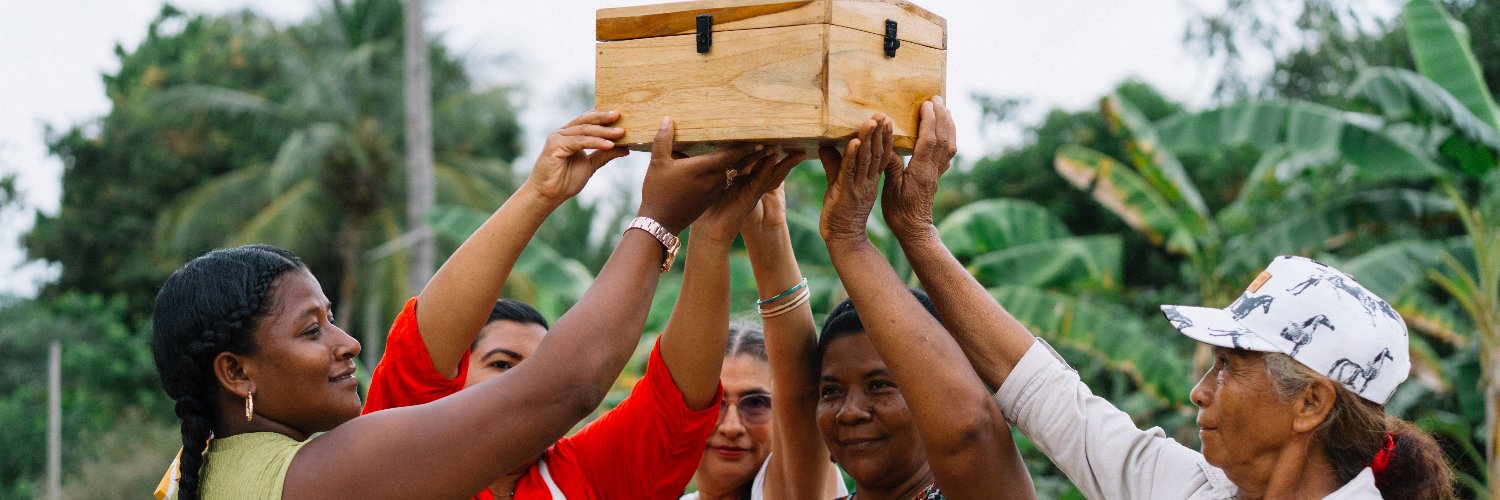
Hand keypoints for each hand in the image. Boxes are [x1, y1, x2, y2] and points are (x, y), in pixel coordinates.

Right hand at [524, 110, 629, 203]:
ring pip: (584, 130)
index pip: (587, 121)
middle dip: (604, 118)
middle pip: (586, 121)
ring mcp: (557, 138)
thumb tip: (625, 148)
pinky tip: (609, 145)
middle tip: (620, 116)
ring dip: (604, 131)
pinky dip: (595, 142)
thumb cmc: (565, 181)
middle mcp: (562, 133)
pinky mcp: (554, 146)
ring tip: (620, 133)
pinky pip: (579, 141)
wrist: (548, 195)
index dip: (603, 117)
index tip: (621, 115)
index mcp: (569, 135)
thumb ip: (604, 154)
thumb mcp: (590, 165)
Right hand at [638, 117, 758, 233]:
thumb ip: (663, 140)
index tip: (760, 139)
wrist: (659, 224)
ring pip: (733, 175)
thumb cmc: (657, 193)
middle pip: (738, 165)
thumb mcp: (657, 164)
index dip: (746, 147)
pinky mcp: (709, 199)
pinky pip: (725, 183)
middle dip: (754, 155)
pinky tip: (733, 169)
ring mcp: (713, 192)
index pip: (730, 156)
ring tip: (758, 155)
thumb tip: (667, 119)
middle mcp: (712, 181)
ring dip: (747, 165)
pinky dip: (734, 175)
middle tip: (769, 145)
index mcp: (702, 170)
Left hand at [693, 147, 805, 244]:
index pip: (758, 161)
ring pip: (772, 173)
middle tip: (794, 141)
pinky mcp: (750, 198)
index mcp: (743, 179)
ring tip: (798, 151)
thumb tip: (707, 147)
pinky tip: (773, 158)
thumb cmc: (708, 209)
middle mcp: (751, 184)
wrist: (710, 233)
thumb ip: (717, 167)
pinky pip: (761, 181)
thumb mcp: (712, 182)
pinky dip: (767, 169)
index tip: (773, 134)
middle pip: (771, 166)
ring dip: (783, 162)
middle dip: (783, 155)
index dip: (765, 148)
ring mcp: (753, 191)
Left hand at [818, 114, 893, 244]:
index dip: (885, 137)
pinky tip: (854, 143)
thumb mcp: (839, 184)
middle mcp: (867, 181)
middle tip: (882, 114)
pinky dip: (851, 156)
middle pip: (875, 153)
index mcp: (870, 179)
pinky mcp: (845, 193)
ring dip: (867, 139)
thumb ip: (834, 164)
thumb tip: (825, 145)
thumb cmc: (841, 212)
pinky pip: (849, 172)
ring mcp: (858, 187)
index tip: (887, 120)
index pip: (880, 155)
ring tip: (870, 122)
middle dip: (879, 133)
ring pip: (864, 160)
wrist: (843, 238)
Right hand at [883, 96, 954, 239]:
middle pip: (943, 138)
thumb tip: (889, 145)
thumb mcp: (890, 190)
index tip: (926, 103)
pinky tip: (946, 130)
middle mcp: (933, 170)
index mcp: (920, 172)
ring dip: (948, 124)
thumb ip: (891, 166)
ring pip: (949, 144)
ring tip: (944, 108)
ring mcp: (938, 173)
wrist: (914, 229)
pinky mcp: (938, 176)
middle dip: (941, 116)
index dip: (930, 120)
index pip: (929, 141)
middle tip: (936, 98)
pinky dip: (949, 136)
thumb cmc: (899, 212)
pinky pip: (948, 153)